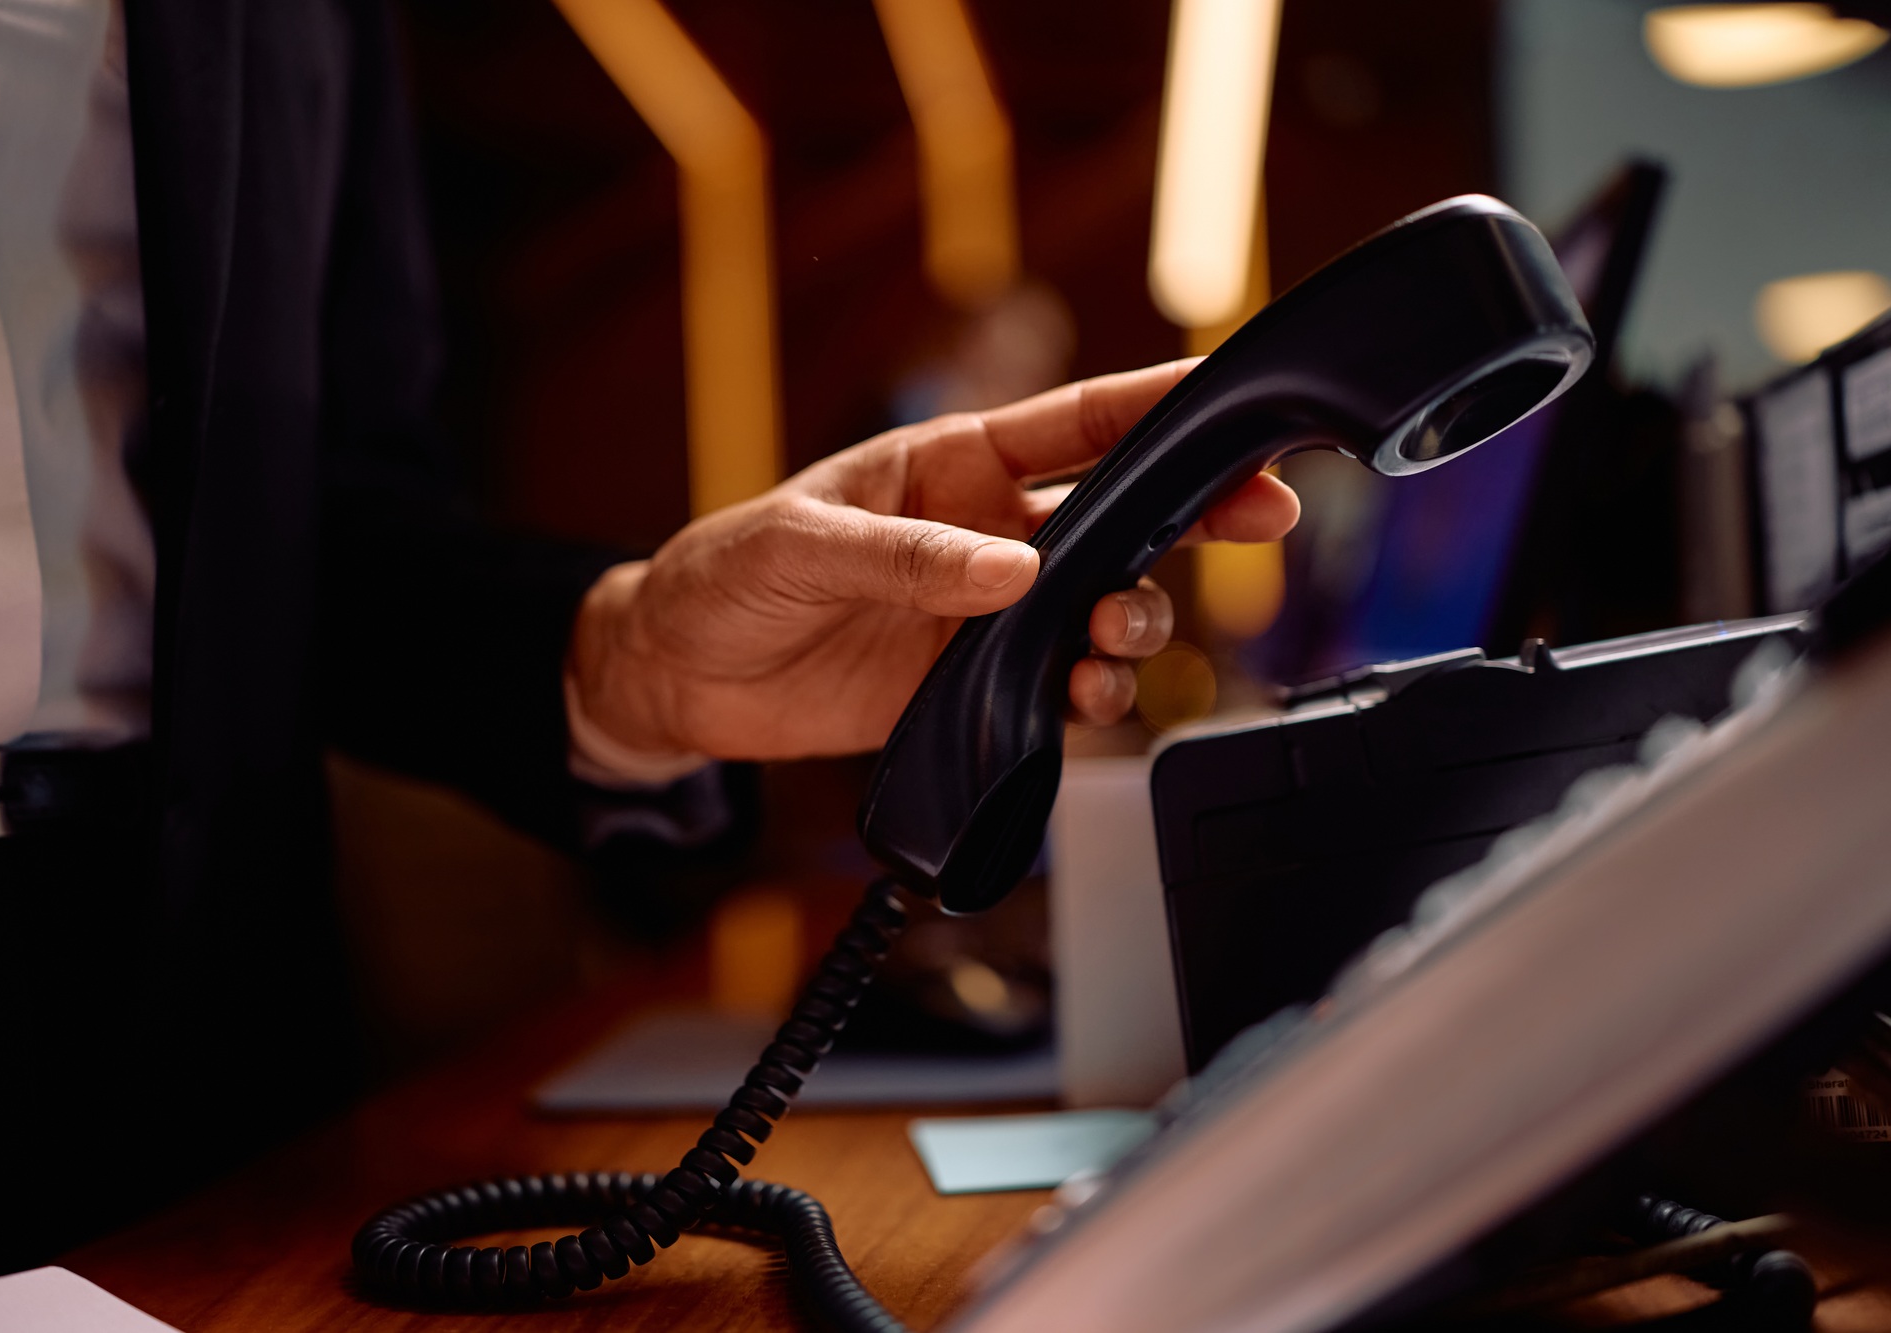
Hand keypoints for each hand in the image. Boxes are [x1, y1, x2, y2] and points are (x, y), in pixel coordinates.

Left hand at [566, 360, 1299, 764]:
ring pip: (1104, 605)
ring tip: (1116, 639)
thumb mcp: (803, 546)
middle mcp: (989, 532)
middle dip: (1199, 511)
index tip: (1232, 393)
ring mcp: (989, 611)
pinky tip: (1084, 698)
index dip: (1156, 403)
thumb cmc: (727, 575)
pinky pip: (1059, 686)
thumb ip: (908, 556)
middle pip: (1121, 513)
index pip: (1074, 422)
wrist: (679, 675)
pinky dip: (1089, 693)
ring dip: (1135, 620)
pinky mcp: (974, 685)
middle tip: (1261, 516)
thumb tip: (1015, 572)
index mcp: (951, 465)